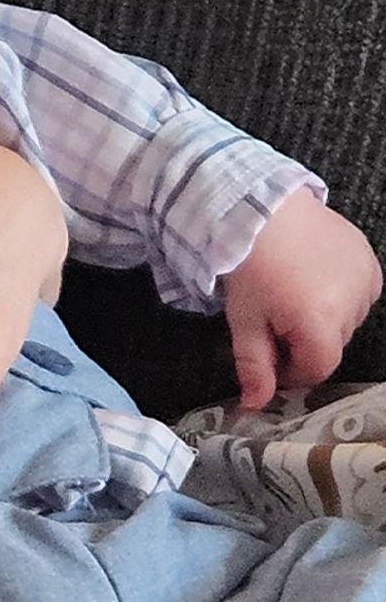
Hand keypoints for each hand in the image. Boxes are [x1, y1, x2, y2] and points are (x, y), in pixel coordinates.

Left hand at [223, 189, 381, 408]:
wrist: (259, 206)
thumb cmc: (246, 265)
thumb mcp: (244, 318)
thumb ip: (254, 365)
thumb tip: (254, 407)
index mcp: (320, 324)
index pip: (317, 368)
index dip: (291, 369)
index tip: (270, 356)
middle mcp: (353, 305)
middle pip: (331, 344)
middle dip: (303, 340)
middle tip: (272, 316)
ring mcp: (366, 280)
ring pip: (347, 319)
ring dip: (323, 316)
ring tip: (290, 291)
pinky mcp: (369, 259)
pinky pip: (359, 291)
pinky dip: (340, 292)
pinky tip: (312, 276)